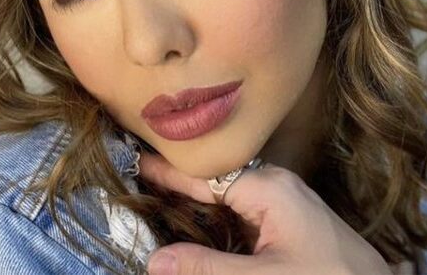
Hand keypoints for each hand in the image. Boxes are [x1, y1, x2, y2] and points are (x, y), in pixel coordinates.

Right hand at [138, 153, 392, 274]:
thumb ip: (208, 268)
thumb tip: (156, 261)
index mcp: (270, 188)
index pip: (206, 175)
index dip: (169, 173)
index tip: (137, 162)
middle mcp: (276, 186)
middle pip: (215, 182)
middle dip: (180, 186)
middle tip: (140, 183)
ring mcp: (284, 201)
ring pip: (228, 198)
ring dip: (198, 204)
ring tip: (161, 202)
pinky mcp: (289, 218)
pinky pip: (244, 212)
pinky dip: (218, 219)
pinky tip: (200, 227)